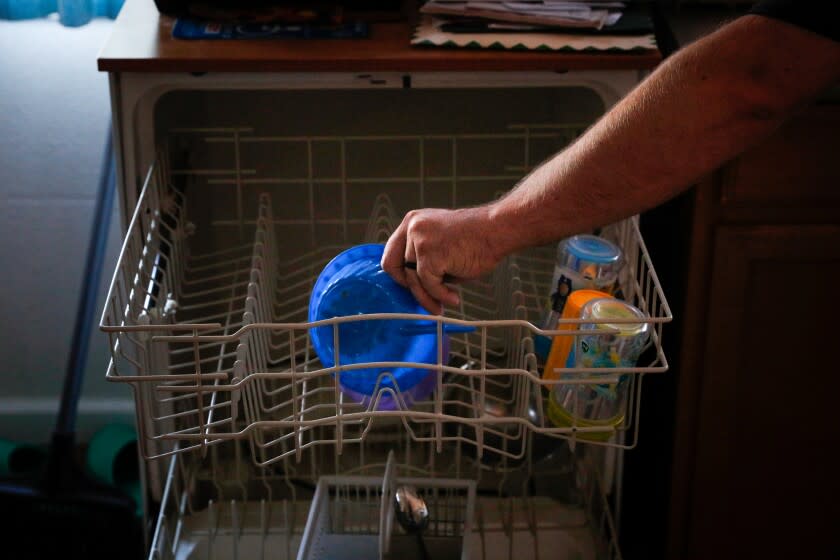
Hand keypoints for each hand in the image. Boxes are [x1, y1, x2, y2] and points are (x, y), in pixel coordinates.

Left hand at [381, 206, 505, 313]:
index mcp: (412, 222)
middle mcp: (412, 228)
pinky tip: (453, 297)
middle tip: (425, 299)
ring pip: (414, 280)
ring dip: (430, 296)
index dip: (400, 275)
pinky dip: (441, 295)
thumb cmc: (476, 239)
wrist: (496, 231)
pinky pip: (430, 284)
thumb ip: (424, 258)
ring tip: (444, 302)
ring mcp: (419, 240)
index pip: (390, 253)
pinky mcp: (430, 254)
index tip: (412, 287)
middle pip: (395, 268)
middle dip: (410, 288)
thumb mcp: (441, 243)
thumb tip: (415, 286)